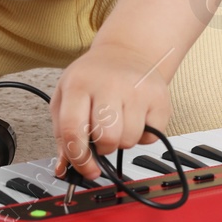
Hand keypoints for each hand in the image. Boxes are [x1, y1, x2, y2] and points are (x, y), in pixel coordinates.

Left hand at [51, 42, 171, 181]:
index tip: (85, 169)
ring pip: (128, 140)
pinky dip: (142, 136)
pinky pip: (150, 137)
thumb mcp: (66, 97)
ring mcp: (136, 89)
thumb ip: (62, 134)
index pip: (73, 130)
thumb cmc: (93, 77)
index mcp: (79, 84)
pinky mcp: (159, 97)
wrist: (126, 51)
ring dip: (122, 141)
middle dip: (103, 148)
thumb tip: (65, 169)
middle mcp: (109, 84)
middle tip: (102, 138)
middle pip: (106, 139)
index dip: (78, 158)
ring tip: (119, 122)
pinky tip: (136, 118)